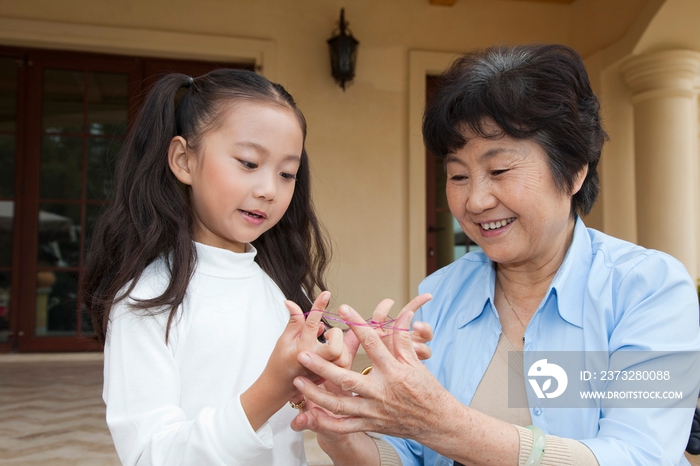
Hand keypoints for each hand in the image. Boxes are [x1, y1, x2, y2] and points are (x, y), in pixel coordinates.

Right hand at [268, 291, 346, 386]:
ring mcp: (324, 372)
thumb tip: (291, 303)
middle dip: (334, 335)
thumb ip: (293, 322)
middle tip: (325, 334)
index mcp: (301, 350)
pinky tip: (330, 351)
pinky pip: (344, 362)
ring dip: (337, 345)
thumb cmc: (280, 362)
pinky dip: (340, 352)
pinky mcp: (331, 377)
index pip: (311, 324)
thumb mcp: (283, 340)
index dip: (319, 307)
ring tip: (325, 343)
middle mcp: (314, 361)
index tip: (326, 294)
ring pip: (342, 355)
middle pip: (335, 346)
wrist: (280, 387)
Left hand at [292, 303, 456, 440]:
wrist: (436, 422)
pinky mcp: (370, 425)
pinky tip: (310, 413)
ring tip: (299, 382)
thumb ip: (403, 339)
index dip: (358, 325)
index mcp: (394, 373)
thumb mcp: (416, 362)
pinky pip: (344, 426)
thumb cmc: (426, 390)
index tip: (344, 308)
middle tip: (303, 354)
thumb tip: (402, 314)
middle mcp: (381, 392)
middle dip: (323, 367)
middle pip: (347, 378)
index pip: (373, 344)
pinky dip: (326, 422)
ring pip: (340, 405)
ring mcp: (374, 411)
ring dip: (317, 394)